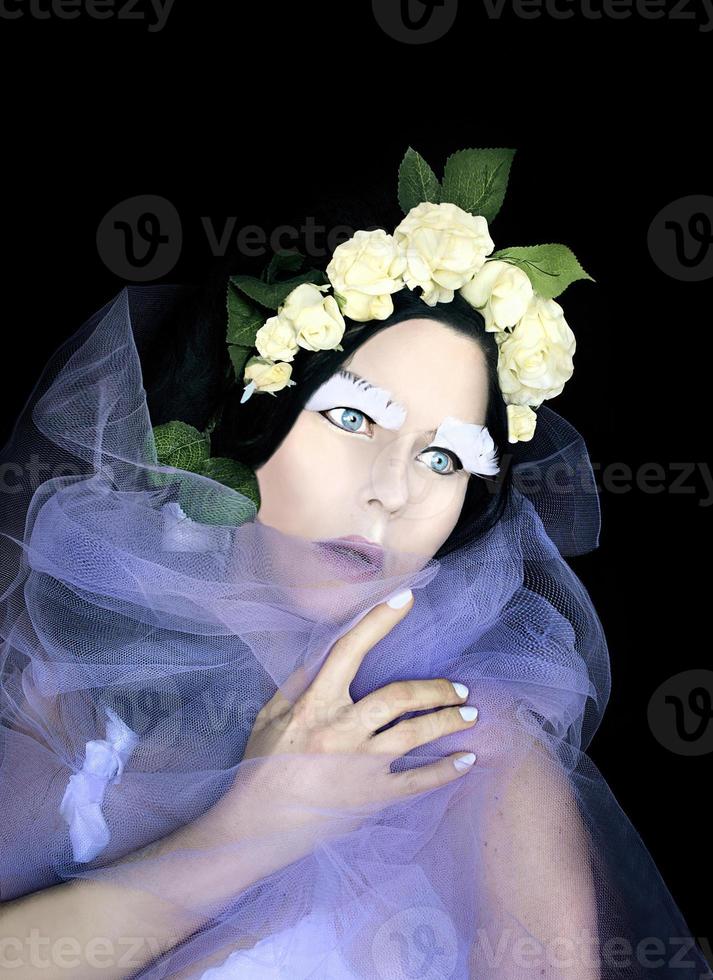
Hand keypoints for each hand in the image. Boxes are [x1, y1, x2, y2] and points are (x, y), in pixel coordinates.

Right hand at [231, 590, 478, 834]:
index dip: (378, 621)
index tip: (406, 598)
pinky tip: (467, 760)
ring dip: (448, 720)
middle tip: (460, 687)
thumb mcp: (270, 716)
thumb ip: (299, 684)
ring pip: (416, 735)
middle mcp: (342, 730)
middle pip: (400, 697)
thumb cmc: (262, 766)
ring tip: (470, 714)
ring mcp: (360, 765)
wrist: (257, 826)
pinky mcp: (372, 797)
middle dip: (435, 688)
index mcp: (315, 704)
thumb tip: (326, 653)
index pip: (349, 650)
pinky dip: (446, 770)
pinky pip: (418, 782)